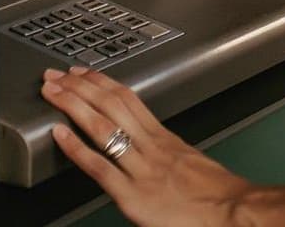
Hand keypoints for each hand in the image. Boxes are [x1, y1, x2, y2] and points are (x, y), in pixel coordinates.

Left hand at [41, 66, 251, 226]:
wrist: (233, 211)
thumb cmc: (218, 194)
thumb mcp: (191, 162)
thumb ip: (166, 152)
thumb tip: (150, 148)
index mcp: (164, 138)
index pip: (128, 99)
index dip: (101, 82)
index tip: (83, 72)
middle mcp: (151, 147)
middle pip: (111, 105)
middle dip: (79, 86)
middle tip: (56, 75)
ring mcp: (140, 170)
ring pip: (102, 127)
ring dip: (72, 105)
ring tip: (51, 93)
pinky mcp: (133, 196)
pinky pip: (99, 167)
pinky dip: (76, 148)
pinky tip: (59, 134)